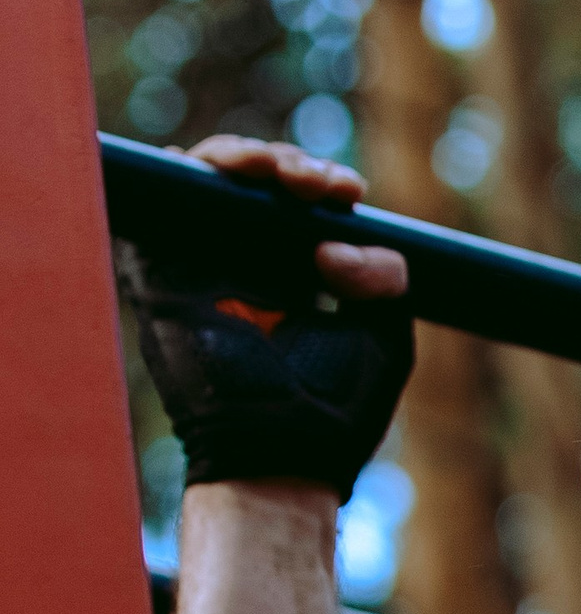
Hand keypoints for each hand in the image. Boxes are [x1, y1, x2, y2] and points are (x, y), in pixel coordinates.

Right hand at [117, 137, 414, 500]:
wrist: (283, 458)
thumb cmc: (335, 414)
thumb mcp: (386, 338)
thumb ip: (385, 279)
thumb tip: (338, 242)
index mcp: (293, 278)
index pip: (298, 205)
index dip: (320, 182)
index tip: (349, 192)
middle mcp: (244, 266)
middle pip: (255, 183)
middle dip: (291, 163)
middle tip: (323, 185)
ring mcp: (202, 268)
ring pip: (208, 180)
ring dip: (246, 155)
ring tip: (287, 174)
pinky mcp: (164, 276)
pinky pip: (162, 205)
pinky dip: (193, 171)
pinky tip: (238, 171)